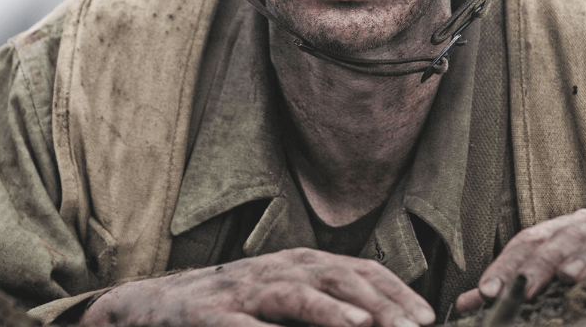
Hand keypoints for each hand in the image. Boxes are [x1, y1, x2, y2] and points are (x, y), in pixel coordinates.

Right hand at [81, 247, 435, 326]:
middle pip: (335, 278)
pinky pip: (241, 326)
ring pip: (293, 295)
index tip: (428, 317)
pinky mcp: (210, 316)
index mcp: (301, 264)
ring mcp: (243, 291)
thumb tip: (378, 320)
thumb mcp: (284, 295)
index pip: (358, 271)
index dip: (395, 291)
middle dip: (378, 303)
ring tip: (364, 326)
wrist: (156, 304)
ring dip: (331, 312)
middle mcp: (277, 269)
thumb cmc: (235, 304)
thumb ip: (328, 304)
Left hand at [456, 209, 585, 312]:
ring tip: (570, 276)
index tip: (487, 293)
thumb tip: (465, 306)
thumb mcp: (554, 284)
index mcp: (566, 232)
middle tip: (522, 289)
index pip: (529, 243)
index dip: (506, 266)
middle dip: (539, 264)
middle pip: (563, 239)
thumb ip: (513, 292)